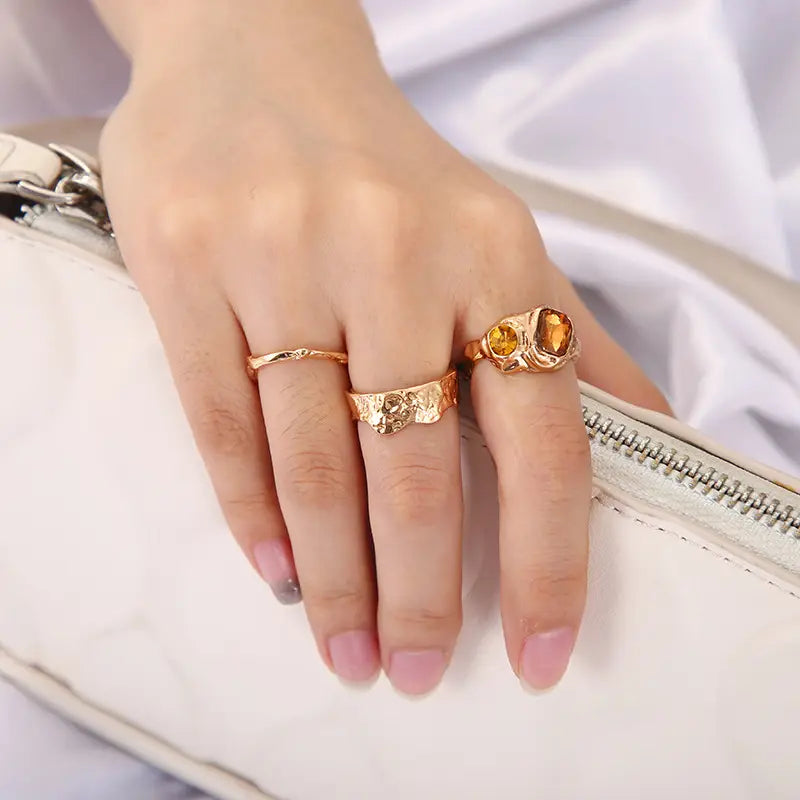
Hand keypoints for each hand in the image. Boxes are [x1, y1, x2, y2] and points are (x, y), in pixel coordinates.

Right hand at [95, 0, 669, 693]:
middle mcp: (391, 254)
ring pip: (314, 459)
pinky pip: (224, 417)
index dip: (547, 560)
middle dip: (420, 594)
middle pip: (415, 469)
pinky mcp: (187, 265)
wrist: (257, 56)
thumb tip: (653, 438)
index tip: (540, 653)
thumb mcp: (498, 236)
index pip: (542, 438)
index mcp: (492, 252)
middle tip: (415, 671)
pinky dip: (252, 510)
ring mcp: (280, 257)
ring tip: (347, 645)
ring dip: (336, 574)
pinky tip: (278, 573)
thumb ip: (570, 341)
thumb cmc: (386, 169)